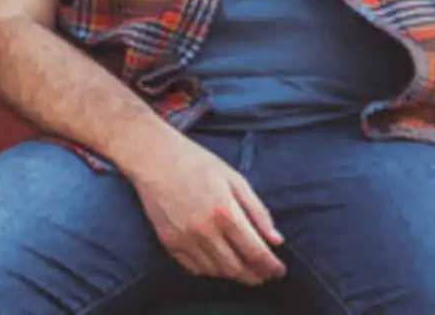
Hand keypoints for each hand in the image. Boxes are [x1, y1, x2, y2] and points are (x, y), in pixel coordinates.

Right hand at [127, 133, 286, 285]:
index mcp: (225, 211)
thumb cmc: (198, 162)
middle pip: (236, 267)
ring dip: (234, 275)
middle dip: (256, 275)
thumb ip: (257, 210)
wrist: (155, 158)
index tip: (280, 270)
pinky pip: (195, 268)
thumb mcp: (234, 178)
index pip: (254, 251)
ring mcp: (185, 239)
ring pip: (216, 271)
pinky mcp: (169, 243)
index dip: (270, 265)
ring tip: (246, 271)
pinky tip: (220, 265)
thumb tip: (276, 240)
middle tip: (265, 275)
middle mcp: (205, 230)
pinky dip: (211, 270)